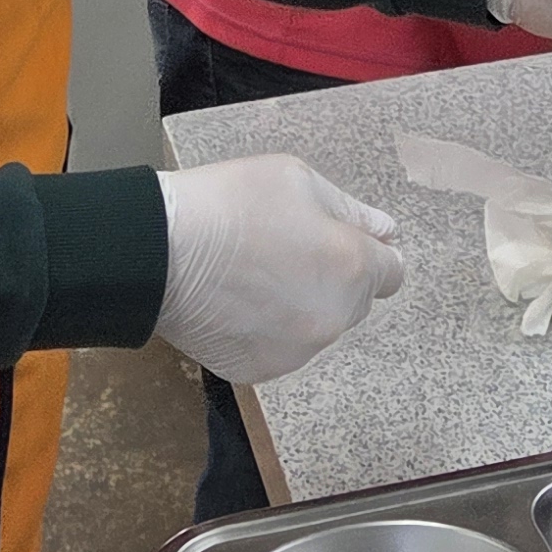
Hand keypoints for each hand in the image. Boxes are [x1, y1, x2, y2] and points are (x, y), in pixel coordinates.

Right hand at [152, 156, 405, 384]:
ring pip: (316, 327)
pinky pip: (280, 347)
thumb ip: (351, 211)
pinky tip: (236, 302)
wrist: (160, 252)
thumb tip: (387, 233)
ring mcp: (297, 351)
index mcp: (352, 268)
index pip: (392, 273)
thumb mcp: (298, 181)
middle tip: (284, 250)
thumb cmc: (231, 203)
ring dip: (301, 306)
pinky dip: (266, 330)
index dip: (369, 254)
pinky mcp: (260, 370)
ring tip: (253, 275)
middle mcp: (334, 319)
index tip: (337, 242)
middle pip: (354, 302)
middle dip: (334, 279)